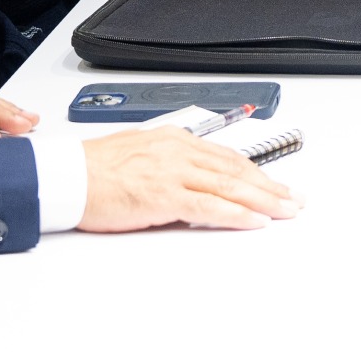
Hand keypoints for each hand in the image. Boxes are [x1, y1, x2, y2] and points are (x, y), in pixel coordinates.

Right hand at [77, 125, 302, 232]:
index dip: (255, 172)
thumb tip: (188, 184)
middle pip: (236, 170)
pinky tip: (256, 221)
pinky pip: (210, 207)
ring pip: (230, 186)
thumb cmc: (93, 170)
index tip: (274, 184)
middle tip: (294, 199)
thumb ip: (167, 166)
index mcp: (173, 140)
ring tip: (286, 211)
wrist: (66, 177)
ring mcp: (173, 172)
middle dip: (270, 186)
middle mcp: (178, 151)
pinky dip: (236, 215)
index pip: (225, 157)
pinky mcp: (164, 195)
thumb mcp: (138, 156)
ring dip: (264, 200)